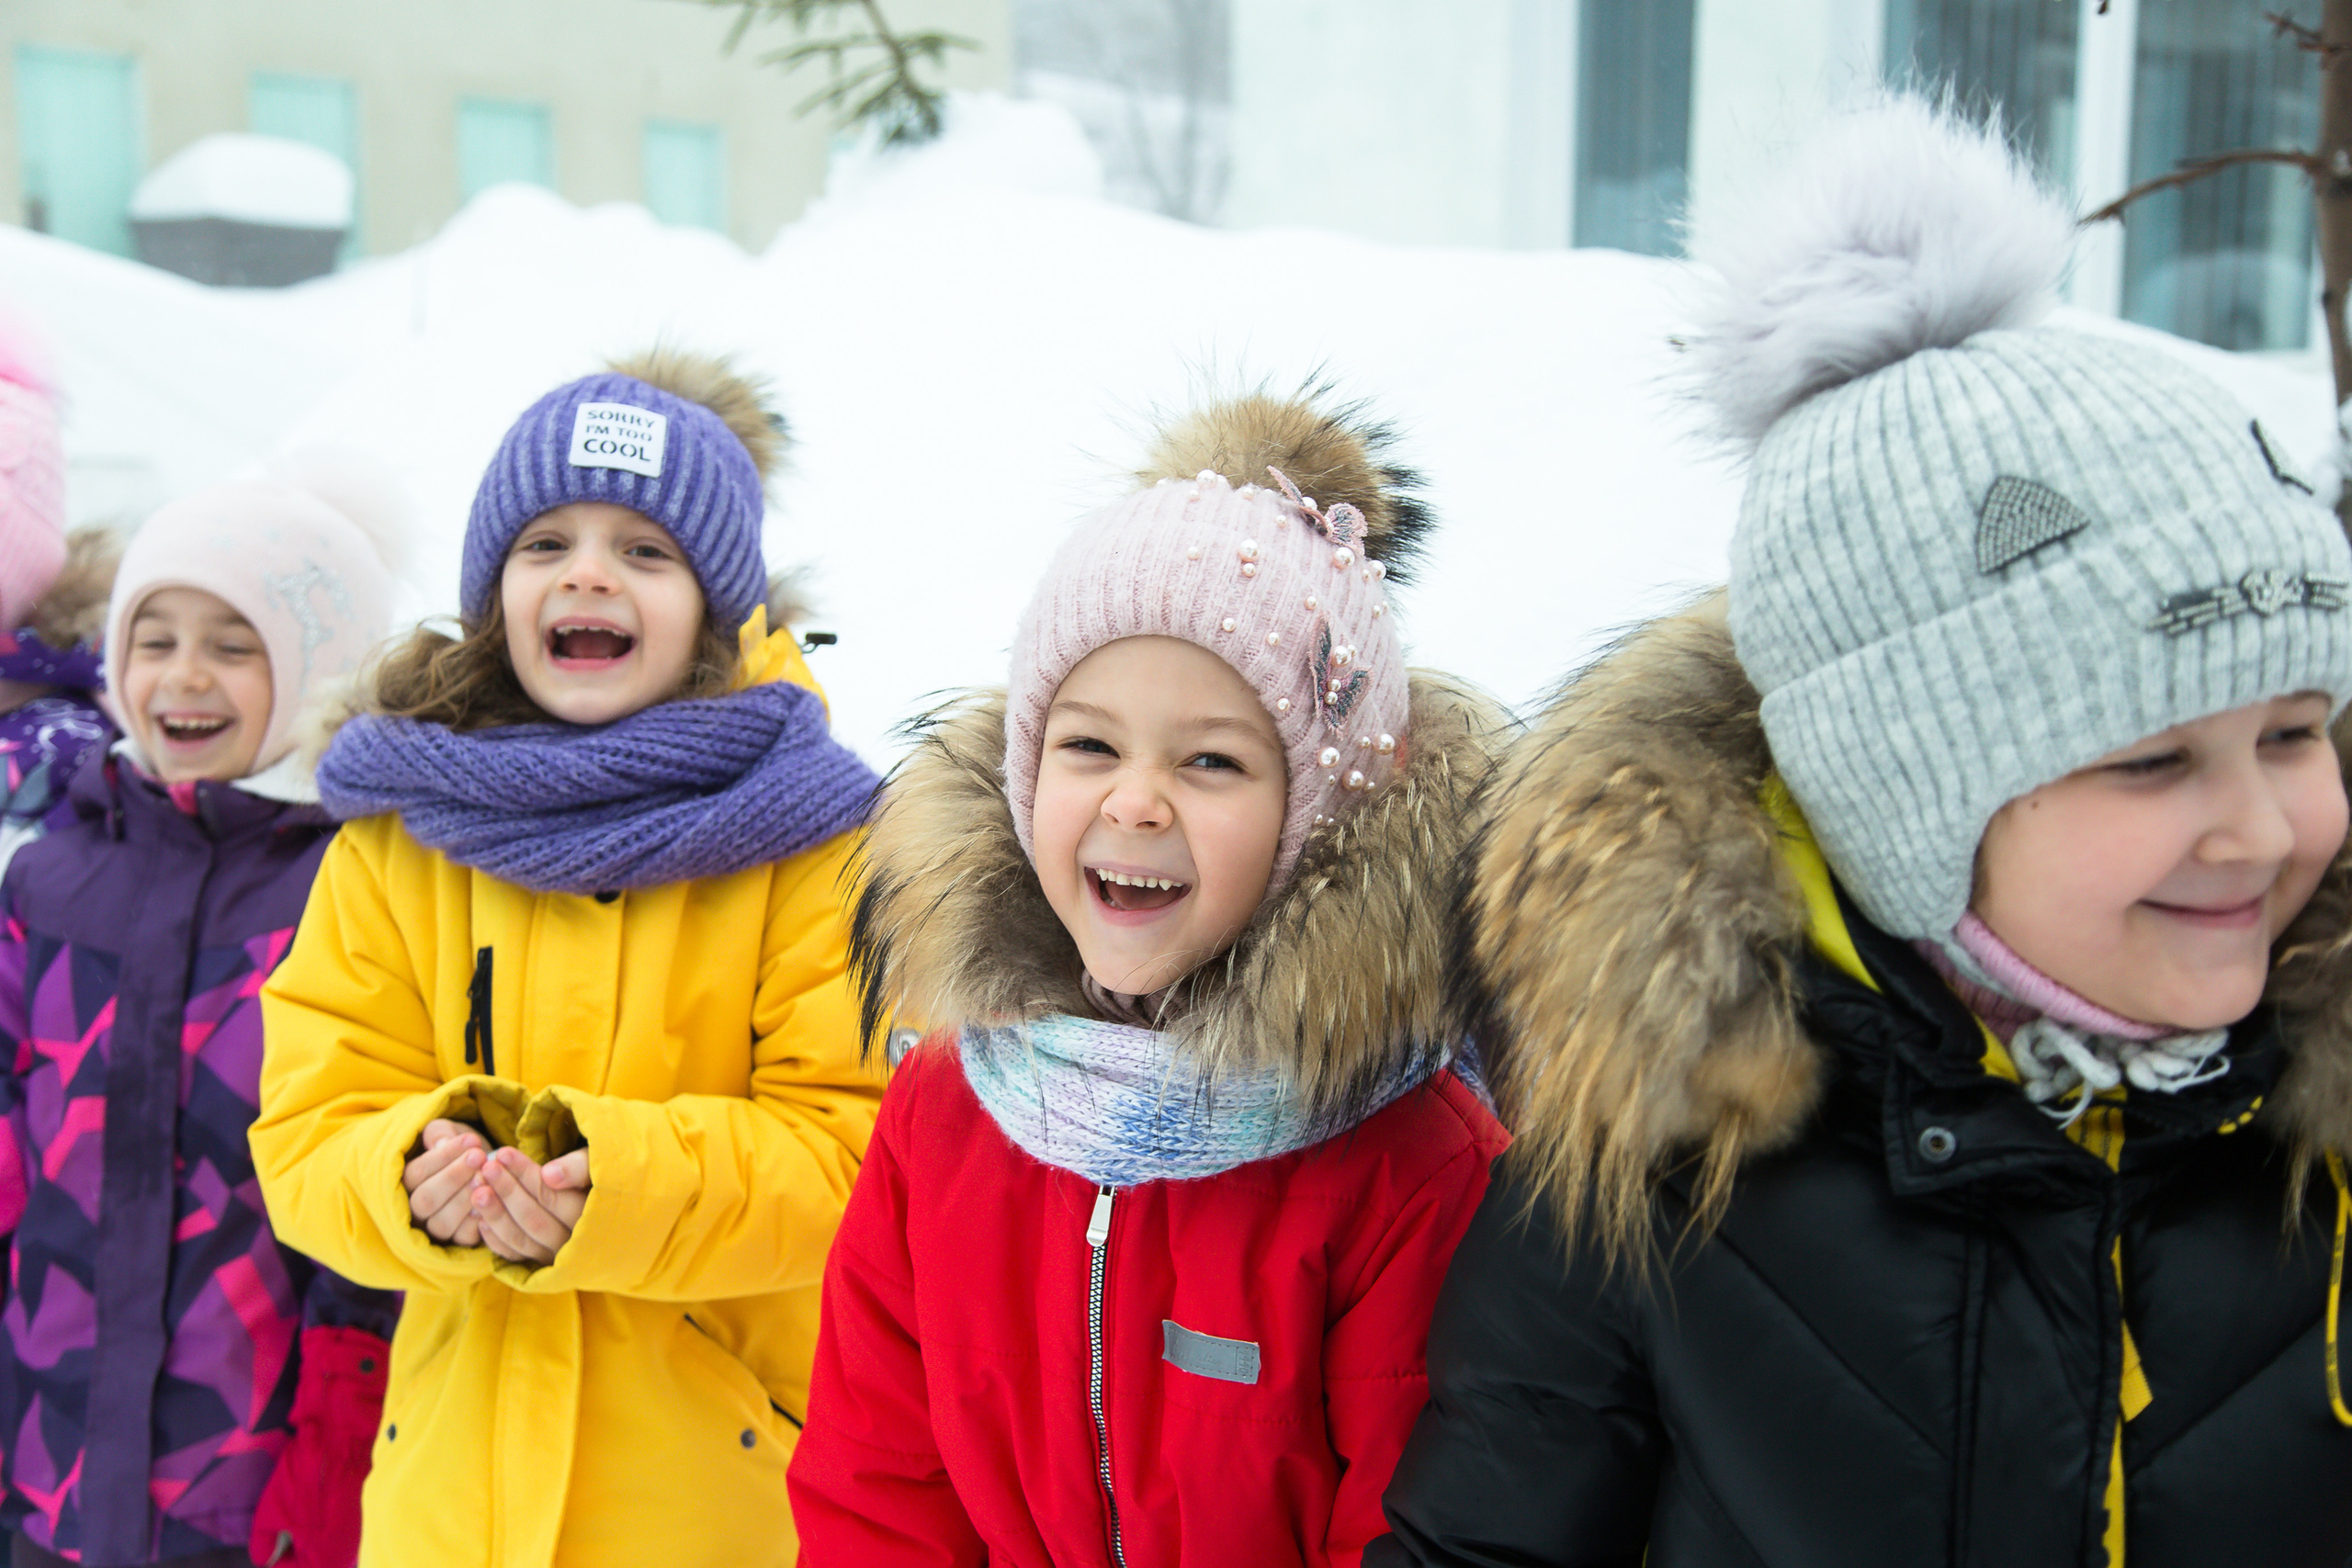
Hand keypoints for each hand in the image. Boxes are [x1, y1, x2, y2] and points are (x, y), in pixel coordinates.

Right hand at [402, 1119, 486, 1245]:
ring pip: (442, 1222)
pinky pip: (463, 1238)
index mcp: (409, 1181)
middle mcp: (416, 1209)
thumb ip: (440, 1133)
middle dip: (454, 1177)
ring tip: (486, 1177)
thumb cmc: (463, 1150)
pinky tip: (493, 1200)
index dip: (444, 1156)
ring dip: (466, 1199)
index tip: (472, 1141)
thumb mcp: (449, 1134)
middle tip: (480, 1157)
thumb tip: (440, 1143)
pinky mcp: (456, 1242)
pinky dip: (478, 1221)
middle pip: (426, 1199)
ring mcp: (434, 1228)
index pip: (417, 1172)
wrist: (483, 1171)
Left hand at [470, 1147, 589, 1264]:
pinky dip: (494, 1238)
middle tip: (485, 1168)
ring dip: (494, 1213)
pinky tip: (480, 1216)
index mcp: (591, 1218)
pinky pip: (513, 1256)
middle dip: (506, 1192)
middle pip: (532, 1219)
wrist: (604, 1212)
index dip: (525, 1174)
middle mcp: (573, 1244)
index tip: (503, 1153)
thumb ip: (577, 1167)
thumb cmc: (597, 1177)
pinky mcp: (540, 1264)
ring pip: (519, 1239)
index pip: (550, 1196)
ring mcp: (554, 1258)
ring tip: (476, 1187)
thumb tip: (549, 1175)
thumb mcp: (596, 1164)